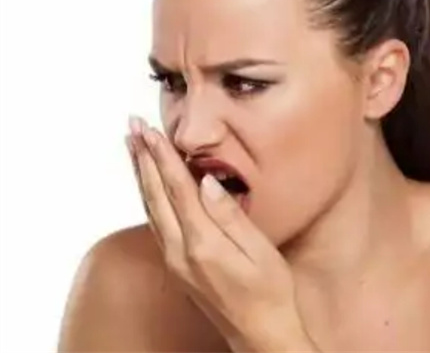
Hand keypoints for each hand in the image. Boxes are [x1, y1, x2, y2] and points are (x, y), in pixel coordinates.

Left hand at [125, 116, 316, 351]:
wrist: (260, 336)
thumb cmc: (269, 294)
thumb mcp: (260, 252)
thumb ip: (230, 215)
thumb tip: (207, 182)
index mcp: (203, 243)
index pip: (177, 189)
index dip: (162, 157)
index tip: (150, 130)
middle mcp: (180, 252)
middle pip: (154, 195)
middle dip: (142, 158)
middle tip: (131, 127)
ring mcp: (175, 261)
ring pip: (150, 208)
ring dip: (140, 175)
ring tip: (133, 148)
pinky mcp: (177, 267)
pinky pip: (156, 223)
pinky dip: (148, 197)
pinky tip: (148, 186)